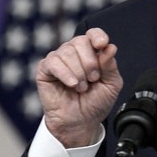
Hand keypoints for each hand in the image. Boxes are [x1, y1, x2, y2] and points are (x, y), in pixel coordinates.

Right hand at [35, 27, 123, 147]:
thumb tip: (110, 47)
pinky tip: (72, 84)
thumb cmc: (95, 103)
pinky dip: (65, 73)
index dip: (97, 36)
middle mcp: (74, 52)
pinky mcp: (45, 70)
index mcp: (91, 52)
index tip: (101, 45)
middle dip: (90, 62)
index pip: (93, 34)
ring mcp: (58, 60)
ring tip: (81, 87)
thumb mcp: (111, 84)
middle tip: (92, 79)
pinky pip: (54, 62)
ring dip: (78, 72)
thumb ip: (110, 65)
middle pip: (81, 41)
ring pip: (67, 52)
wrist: (80, 122)